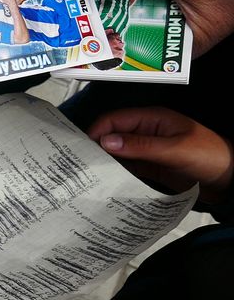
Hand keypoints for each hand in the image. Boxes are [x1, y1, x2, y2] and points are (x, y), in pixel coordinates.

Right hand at [87, 107, 233, 202]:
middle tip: (80, 163)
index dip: (97, 131)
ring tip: (88, 174)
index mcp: (152, 119)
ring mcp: (147, 150)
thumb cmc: (211, 157)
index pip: (115, 120)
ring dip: (105, 161)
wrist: (231, 179)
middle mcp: (146, 132)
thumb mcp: (175, 150)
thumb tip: (106, 141)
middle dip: (96, 147)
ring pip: (117, 153)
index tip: (83, 148)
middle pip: (112, 136)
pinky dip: (115, 172)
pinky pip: (126, 167)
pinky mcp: (149, 166)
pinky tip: (105, 181)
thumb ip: (140, 146)